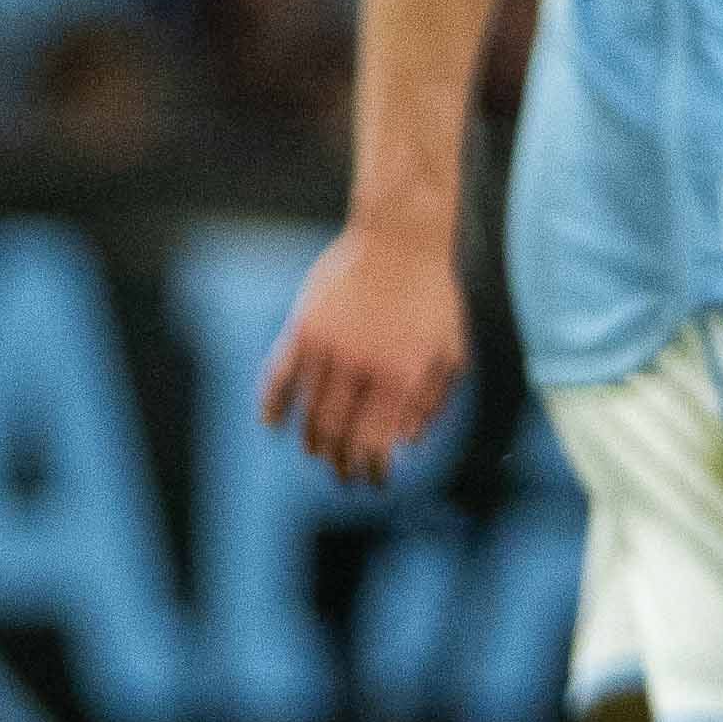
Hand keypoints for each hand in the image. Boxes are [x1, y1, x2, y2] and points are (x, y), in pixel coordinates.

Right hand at [256, 212, 474, 489]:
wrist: (401, 240)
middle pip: (338, 432)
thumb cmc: (434, 297)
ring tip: (317, 452)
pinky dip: (271, 403)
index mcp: (402, 377)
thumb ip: (430, 402)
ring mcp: (329, 347)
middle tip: (341, 476)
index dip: (370, 468)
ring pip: (309, 410)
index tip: (370, 481)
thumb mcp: (451, 352)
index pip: (376, 440)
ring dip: (310, 439)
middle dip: (338, 463)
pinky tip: (270, 423)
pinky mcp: (304, 328)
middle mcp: (362, 367)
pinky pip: (280, 375)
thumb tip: (407, 446)